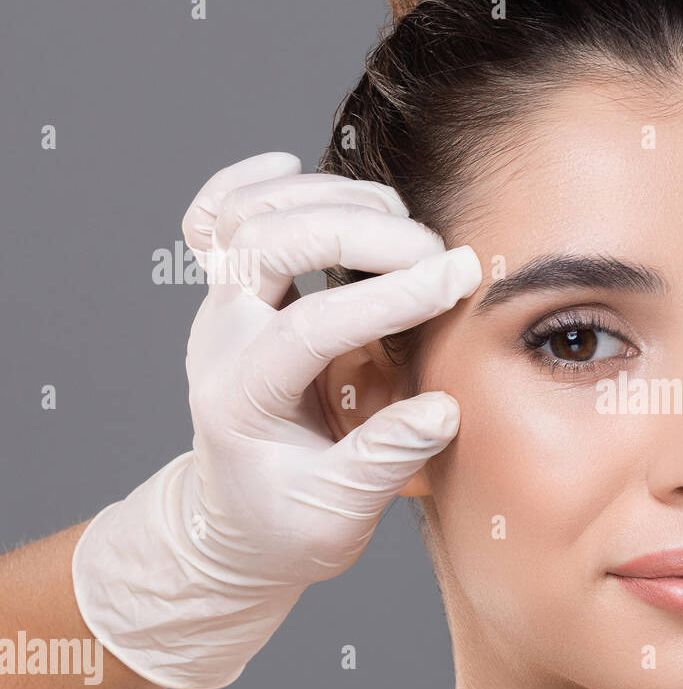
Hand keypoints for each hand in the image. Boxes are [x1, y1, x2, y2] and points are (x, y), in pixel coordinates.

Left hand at [72, 152, 480, 688]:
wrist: (238, 521)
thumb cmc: (289, 522)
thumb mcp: (337, 515)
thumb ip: (383, 462)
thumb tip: (443, 409)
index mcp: (241, 400)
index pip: (309, 326)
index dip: (389, 296)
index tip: (458, 281)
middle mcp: (221, 340)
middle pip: (271, 246)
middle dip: (364, 234)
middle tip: (439, 251)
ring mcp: (221, 309)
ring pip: (253, 216)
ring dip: (329, 199)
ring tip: (403, 222)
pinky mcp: (233, 293)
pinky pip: (219, 215)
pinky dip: (252, 182)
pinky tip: (292, 167)